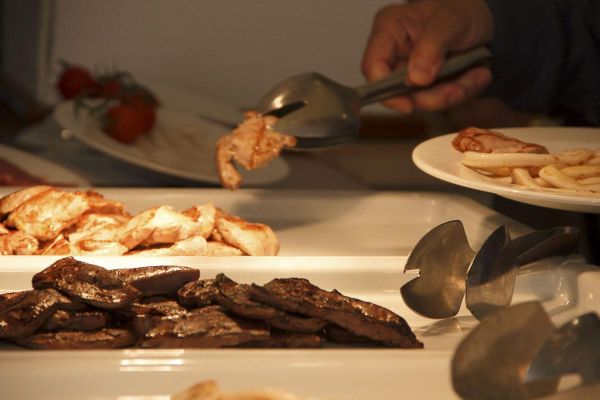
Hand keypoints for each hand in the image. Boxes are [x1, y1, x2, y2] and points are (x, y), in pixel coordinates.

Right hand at [362, 0, 493, 112]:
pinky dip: (463, 91)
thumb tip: (415, 78)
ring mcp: (411, 74)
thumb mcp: (451, 20)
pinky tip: (478, 74)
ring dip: (452, 93)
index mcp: (390, 30)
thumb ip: (432, 45)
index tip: (409, 103)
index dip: (386, 89)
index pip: (373, 67)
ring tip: (478, 74)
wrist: (489, 20)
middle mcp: (395, 55)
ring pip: (422, 101)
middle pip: (398, 92)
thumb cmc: (463, 11)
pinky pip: (441, 101)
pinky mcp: (428, 87)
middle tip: (458, 88)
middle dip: (431, 95)